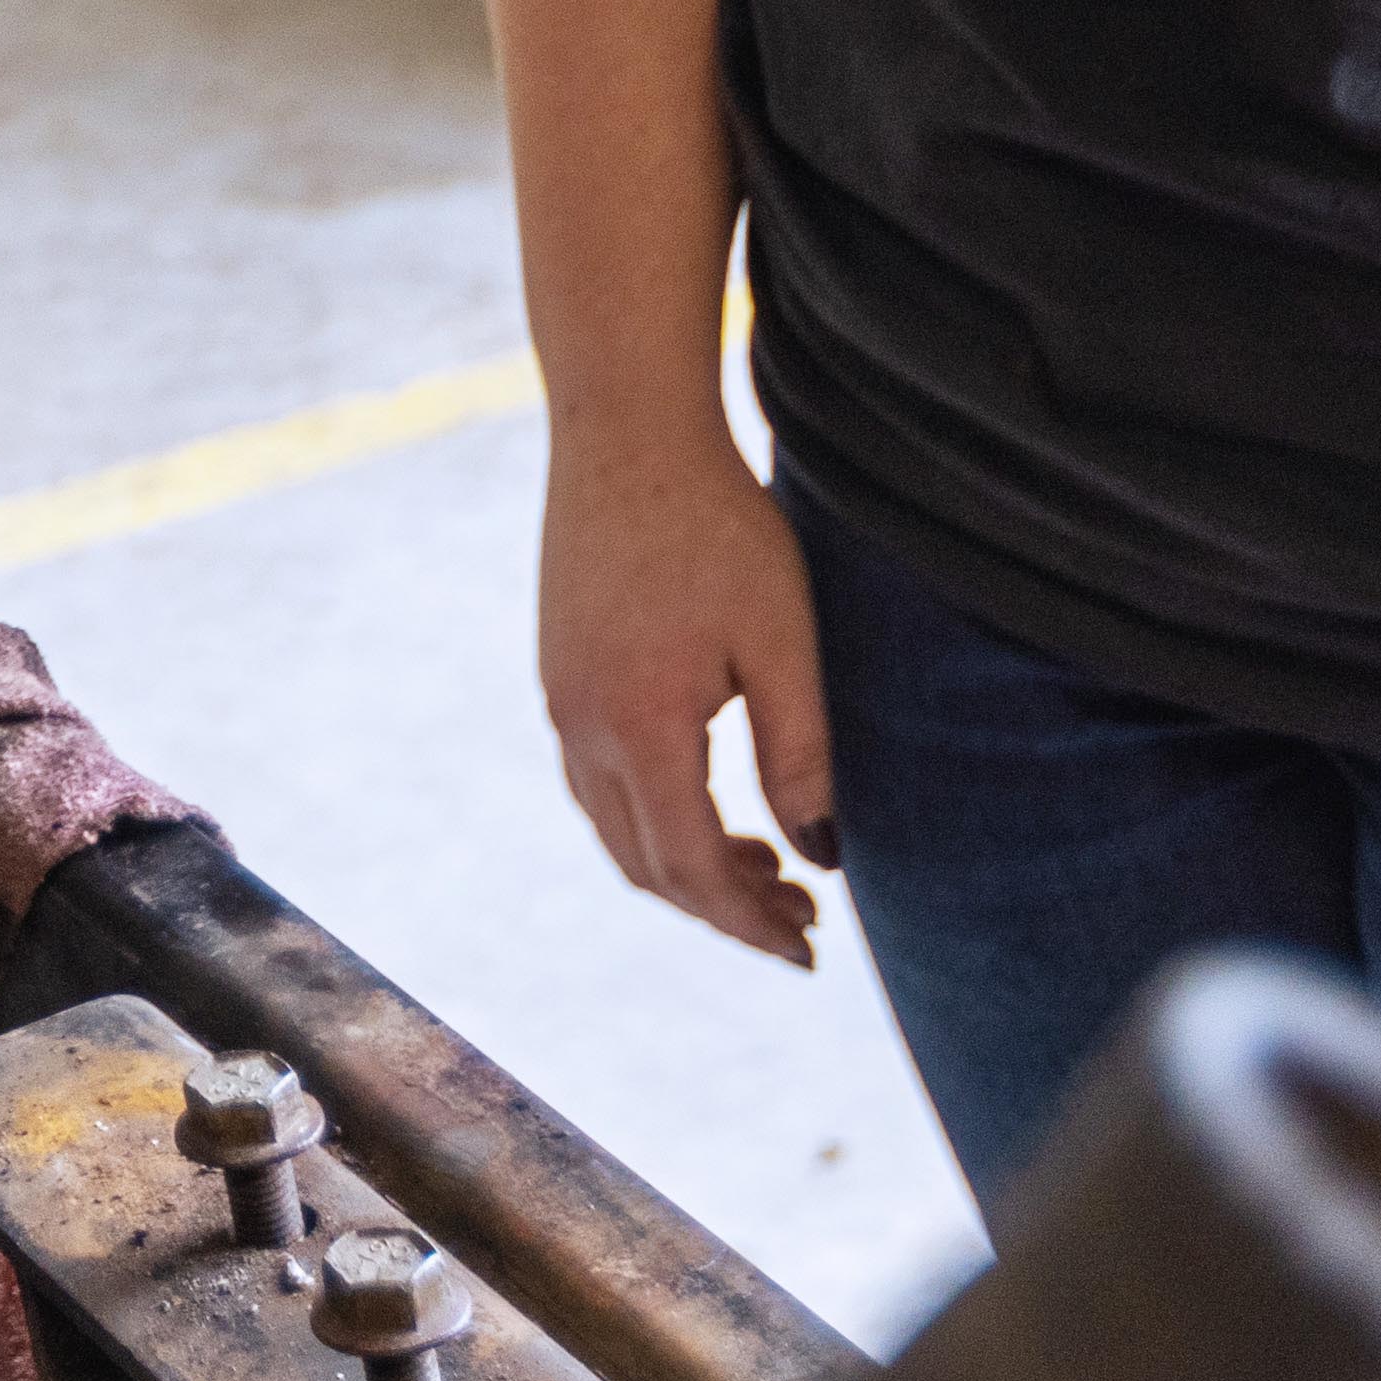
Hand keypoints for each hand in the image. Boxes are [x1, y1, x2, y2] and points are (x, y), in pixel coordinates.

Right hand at [535, 429, 833, 965]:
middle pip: (647, 866)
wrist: (626, 429)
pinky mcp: (558, 671)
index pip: (693, 869)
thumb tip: (822, 856)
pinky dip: (654, 818)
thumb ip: (801, 753)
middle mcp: (582, 727)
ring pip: (616, 829)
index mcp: (640, 726)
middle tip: (801, 918)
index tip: (808, 951)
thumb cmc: (718, 525)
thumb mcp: (782, 640)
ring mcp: (558, 700)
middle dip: (723, 908)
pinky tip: (707, 797)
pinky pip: (597, 783)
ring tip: (765, 867)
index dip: (750, 924)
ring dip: (686, 867)